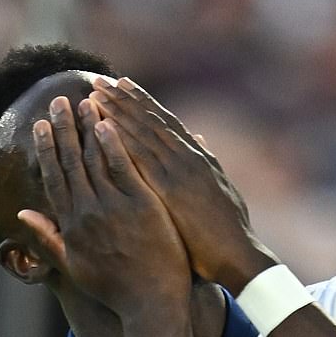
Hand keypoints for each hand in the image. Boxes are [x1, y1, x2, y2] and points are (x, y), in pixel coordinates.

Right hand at [18, 94, 191, 318]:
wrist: (151, 305)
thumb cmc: (115, 290)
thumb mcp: (74, 268)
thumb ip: (49, 238)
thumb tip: (22, 215)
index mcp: (72, 225)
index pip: (54, 177)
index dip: (46, 149)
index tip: (41, 125)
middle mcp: (88, 212)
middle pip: (71, 161)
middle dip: (63, 128)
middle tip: (59, 100)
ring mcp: (115, 207)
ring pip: (96, 159)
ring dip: (88, 127)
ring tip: (85, 101)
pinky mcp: (142, 205)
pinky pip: (124, 167)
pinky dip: (114, 143)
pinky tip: (108, 122)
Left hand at [91, 78, 270, 286]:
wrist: (240, 257)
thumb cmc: (229, 236)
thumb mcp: (222, 193)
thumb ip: (209, 165)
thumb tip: (201, 141)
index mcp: (201, 160)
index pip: (167, 124)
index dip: (144, 103)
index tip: (124, 86)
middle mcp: (190, 158)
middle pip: (151, 120)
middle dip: (125, 99)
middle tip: (100, 79)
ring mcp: (180, 172)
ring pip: (143, 131)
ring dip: (118, 110)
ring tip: (95, 92)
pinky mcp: (170, 189)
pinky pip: (140, 157)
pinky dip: (121, 137)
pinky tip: (102, 124)